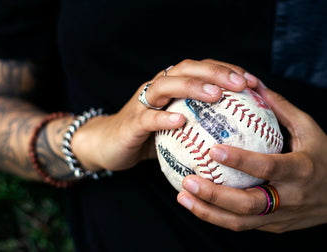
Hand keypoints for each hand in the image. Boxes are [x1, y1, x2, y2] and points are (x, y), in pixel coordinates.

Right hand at [72, 59, 259, 171]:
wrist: (107, 144)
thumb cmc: (147, 137)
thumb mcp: (175, 128)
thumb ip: (198, 124)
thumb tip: (237, 133)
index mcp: (171, 87)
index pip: (201, 70)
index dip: (227, 71)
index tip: (253, 82)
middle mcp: (157, 88)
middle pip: (185, 69)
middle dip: (214, 72)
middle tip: (241, 84)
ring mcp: (142, 103)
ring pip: (165, 85)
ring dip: (191, 87)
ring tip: (215, 94)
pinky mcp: (130, 122)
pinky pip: (147, 117)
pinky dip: (163, 118)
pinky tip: (180, 122)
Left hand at [177, 83, 326, 232]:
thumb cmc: (324, 157)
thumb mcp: (309, 129)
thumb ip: (280, 108)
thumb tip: (252, 83)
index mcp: (300, 170)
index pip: (267, 167)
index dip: (240, 160)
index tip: (213, 150)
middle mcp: (290, 198)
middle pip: (248, 204)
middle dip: (214, 195)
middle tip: (187, 180)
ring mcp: (280, 217)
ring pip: (240, 222)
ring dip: (207, 211)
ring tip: (182, 196)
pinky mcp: (273, 227)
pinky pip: (241, 224)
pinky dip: (215, 216)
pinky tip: (195, 204)